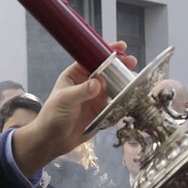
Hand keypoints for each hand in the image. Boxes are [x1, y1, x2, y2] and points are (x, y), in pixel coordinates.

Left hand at [11, 42, 135, 176]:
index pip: (93, 58)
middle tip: (131, 63)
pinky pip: (116, 102)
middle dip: (120, 65)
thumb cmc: (52, 115)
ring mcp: (96, 97)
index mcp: (76, 74)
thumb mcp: (65, 100)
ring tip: (134, 80)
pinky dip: (124, 98)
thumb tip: (98, 83)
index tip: (121, 47)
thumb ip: (82, 91)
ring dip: (125, 82)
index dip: (106, 51)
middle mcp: (88, 83)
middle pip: (107, 70)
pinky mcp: (102, 110)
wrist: (53, 140)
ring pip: (114, 85)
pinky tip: (131, 96)